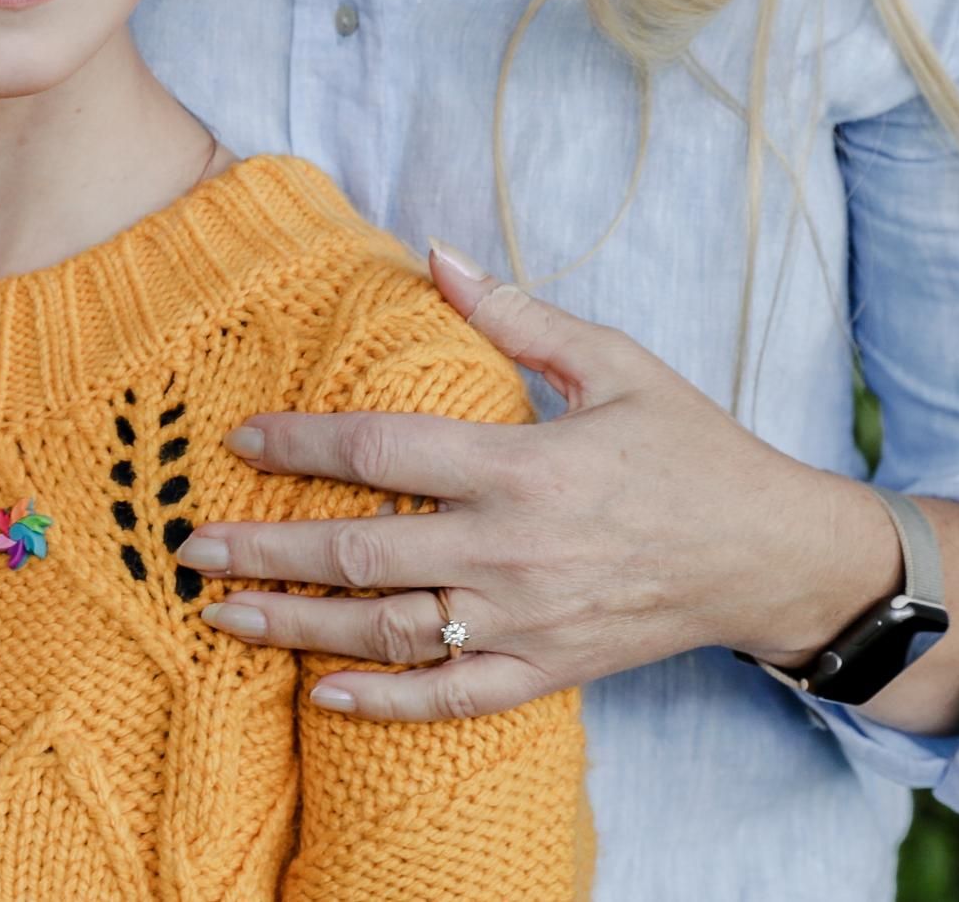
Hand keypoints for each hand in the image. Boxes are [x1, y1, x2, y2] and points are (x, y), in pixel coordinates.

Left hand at [174, 243, 901, 719]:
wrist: (769, 554)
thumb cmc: (692, 449)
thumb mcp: (616, 362)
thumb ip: (518, 315)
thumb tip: (437, 254)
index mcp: (524, 466)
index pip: (383, 452)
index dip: (302, 445)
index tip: (240, 440)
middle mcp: (512, 552)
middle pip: (360, 553)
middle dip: (264, 550)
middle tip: (190, 545)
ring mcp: (525, 622)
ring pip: (386, 632)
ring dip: (295, 628)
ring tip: (222, 617)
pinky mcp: (545, 672)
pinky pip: (448, 699)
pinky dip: (382, 703)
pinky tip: (321, 697)